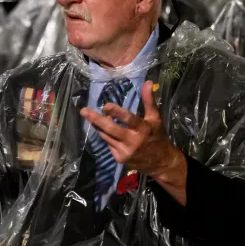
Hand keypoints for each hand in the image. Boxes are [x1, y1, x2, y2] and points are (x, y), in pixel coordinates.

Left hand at [79, 81, 187, 203]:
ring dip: (98, 126)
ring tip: (89, 116)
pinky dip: (105, 135)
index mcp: (143, 129)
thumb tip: (148, 82)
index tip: (105, 105)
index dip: (116, 112)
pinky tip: (105, 130)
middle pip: (111, 129)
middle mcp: (133, 141)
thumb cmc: (157, 136)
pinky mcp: (119, 158)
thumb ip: (149, 101)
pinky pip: (108, 144)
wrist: (161, 162)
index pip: (128, 119)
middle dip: (96, 119)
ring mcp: (125, 151)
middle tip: (84, 111)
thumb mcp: (155, 118)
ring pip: (106, 136)